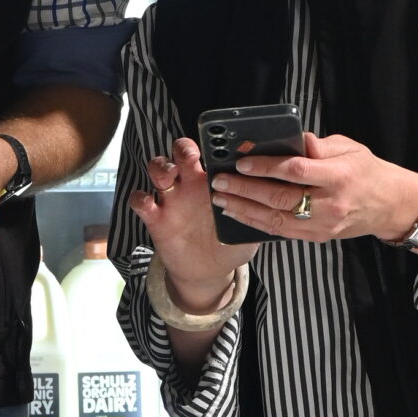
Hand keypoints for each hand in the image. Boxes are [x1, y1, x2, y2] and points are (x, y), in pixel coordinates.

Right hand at [128, 136, 254, 311]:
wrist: (210, 272)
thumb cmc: (231, 244)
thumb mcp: (248, 229)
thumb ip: (257, 214)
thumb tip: (278, 203)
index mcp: (214, 181)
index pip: (209, 151)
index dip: (212, 144)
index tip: (219, 145)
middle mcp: (190, 184)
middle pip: (179, 151)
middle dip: (183, 149)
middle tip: (191, 158)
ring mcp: (172, 200)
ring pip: (157, 168)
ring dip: (160, 167)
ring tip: (169, 177)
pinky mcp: (156, 219)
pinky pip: (140, 201)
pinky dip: (139, 198)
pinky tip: (147, 202)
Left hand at [212, 131, 417, 245]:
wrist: (388, 205)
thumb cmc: (366, 171)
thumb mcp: (349, 148)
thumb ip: (318, 145)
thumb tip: (290, 138)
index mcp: (339, 176)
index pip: (296, 171)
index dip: (266, 167)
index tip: (242, 162)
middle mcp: (330, 204)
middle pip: (280, 198)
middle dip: (246, 190)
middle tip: (220, 182)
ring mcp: (323, 225)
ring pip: (276, 220)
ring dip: (245, 210)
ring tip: (221, 199)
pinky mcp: (317, 237)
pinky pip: (281, 232)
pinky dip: (257, 223)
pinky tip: (239, 214)